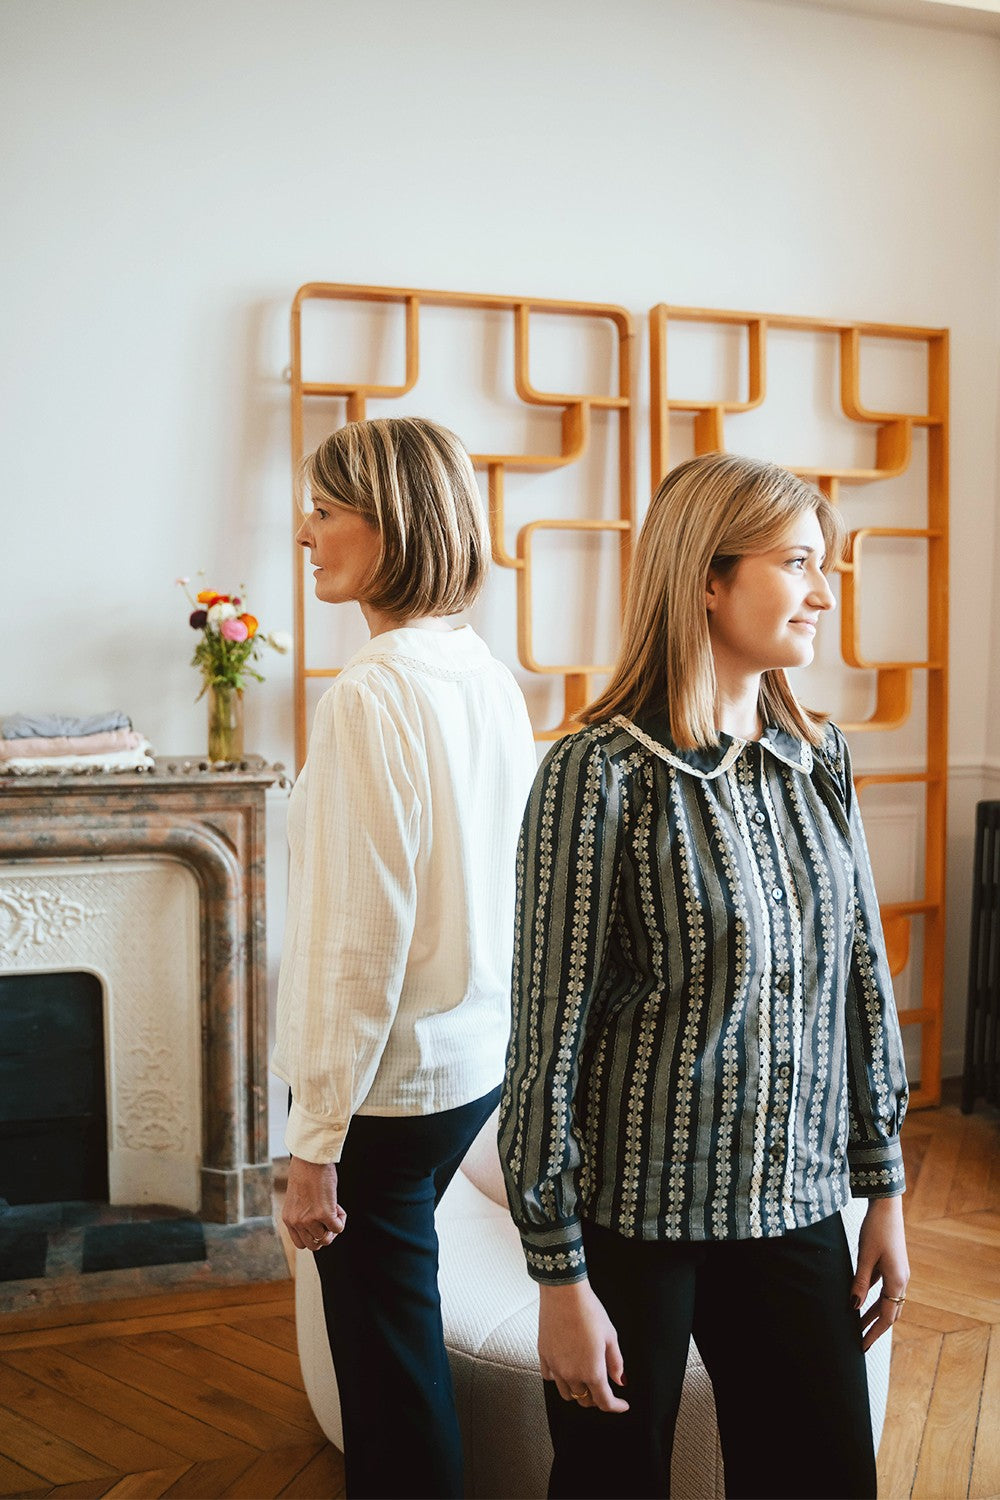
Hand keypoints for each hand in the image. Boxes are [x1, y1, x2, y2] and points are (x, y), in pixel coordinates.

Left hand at [282, 1155, 346, 1250]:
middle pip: (314, 1245)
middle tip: (329, 1221)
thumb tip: (319, 1223)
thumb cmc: (305, 1172)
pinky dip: (341, 1220)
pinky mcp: (325, 1214)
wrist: (310, 1159)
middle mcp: (297, 1221)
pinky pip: (338, 1228)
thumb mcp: (297, 1198)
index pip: (300, 1243)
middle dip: (324, 1236)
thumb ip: (303, 1213)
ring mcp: (310, 1219)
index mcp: (289, 1218)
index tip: (319, 1226)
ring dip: (333, 1226)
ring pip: (327, 1238)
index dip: (313, 1237)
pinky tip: (339, 1208)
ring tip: (334, 1209)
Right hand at [537, 1279, 628, 1412]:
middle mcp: (572, 1374)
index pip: (605, 1402)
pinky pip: (550, 1378)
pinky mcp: (543, 1356)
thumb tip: (620, 1380)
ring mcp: (555, 1367)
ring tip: (584, 1379)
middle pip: (585, 1400)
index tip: (622, 1404)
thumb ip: (616, 1362)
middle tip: (604, 1387)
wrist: (564, 1294)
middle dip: (597, 1398)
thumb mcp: (611, 1336)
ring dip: (578, 1391)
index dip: (616, 1406)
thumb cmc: (588, 1311)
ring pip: (567, 1393)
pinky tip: (565, 1368)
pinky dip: (559, 1379)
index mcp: (592, 1372)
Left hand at [851, 1195, 908, 1350]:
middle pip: (890, 1312)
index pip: (886, 1316)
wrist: (886, 1207)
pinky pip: (884, 1288)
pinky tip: (860, 1299)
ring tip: (858, 1324)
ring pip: (887, 1301)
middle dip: (875, 1327)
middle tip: (860, 1340)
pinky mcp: (893, 1265)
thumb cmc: (876, 1229)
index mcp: (897, 1281)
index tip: (861, 1345)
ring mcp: (898, 1273)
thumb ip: (860, 1282)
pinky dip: (874, 1298)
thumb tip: (854, 1306)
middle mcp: (901, 1280)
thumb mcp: (865, 1256)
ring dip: (874, 1313)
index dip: (874, 1333)